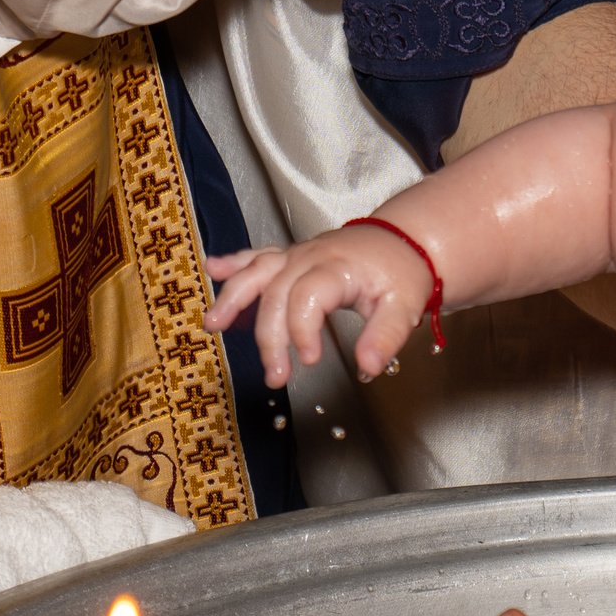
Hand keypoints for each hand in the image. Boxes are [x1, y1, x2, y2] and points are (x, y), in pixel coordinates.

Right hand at [204, 229, 427, 386]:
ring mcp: (297, 255)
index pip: (307, 297)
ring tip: (213, 324)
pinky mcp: (291, 257)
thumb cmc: (402, 272)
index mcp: (337, 267)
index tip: (310, 360)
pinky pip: (257, 257)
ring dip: (233, 297)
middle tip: (275, 375)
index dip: (302, 330)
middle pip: (276, 293)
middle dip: (270, 337)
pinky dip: (234, 263)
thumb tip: (367, 368)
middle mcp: (311, 256)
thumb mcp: (403, 307)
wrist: (404, 240)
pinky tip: (211, 268)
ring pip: (257, 272)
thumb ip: (385, 338)